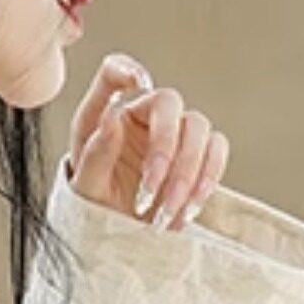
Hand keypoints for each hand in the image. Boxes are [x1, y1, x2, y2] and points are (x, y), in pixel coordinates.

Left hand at [62, 56, 228, 236]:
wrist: (120, 234)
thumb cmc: (98, 206)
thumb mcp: (86, 186)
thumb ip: (95, 153)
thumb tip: (112, 116)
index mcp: (110, 114)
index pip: (114, 73)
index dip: (125, 70)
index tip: (135, 83)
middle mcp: (145, 116)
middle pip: (170, 102)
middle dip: (164, 149)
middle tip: (148, 194)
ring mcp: (176, 133)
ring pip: (199, 127)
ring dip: (186, 173)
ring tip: (166, 213)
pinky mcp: (199, 156)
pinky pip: (217, 151)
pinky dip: (207, 179)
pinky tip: (187, 209)